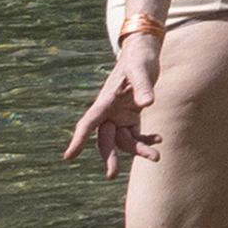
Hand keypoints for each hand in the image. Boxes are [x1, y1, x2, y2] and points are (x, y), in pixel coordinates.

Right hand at [63, 42, 162, 177]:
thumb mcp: (141, 71)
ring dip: (138, 149)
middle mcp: (109, 111)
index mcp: (105, 101)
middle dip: (108, 157)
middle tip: (111, 175)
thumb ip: (143, 87)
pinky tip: (159, 139)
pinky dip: (145, 139)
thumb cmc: (139, 58)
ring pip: (123, 140)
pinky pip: (135, 134)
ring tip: (155, 157)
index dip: (79, 140)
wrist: (144, 52)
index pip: (88, 123)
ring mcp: (119, 115)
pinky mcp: (131, 116)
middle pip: (105, 139)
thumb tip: (147, 104)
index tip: (68, 156)